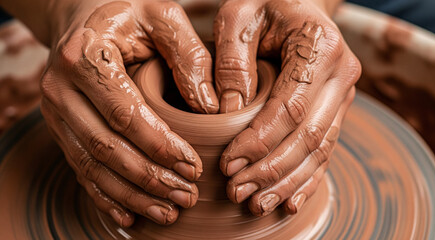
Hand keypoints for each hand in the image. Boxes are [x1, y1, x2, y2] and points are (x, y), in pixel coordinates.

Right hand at [40, 0, 218, 225]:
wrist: (84, 16)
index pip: (125, 113)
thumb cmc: (128, 15)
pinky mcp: (60, 128)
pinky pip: (80, 169)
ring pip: (92, 166)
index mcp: (86, 56)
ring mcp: (55, 112)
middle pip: (105, 147)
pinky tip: (130, 214)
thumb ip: (189, 56)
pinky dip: (106, 195)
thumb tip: (210, 108)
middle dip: (148, 178)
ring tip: (167, 212)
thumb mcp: (163, 17)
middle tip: (185, 196)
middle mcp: (61, 88)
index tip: (192, 166)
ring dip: (131, 194)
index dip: (160, 146)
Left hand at [216, 0, 360, 215]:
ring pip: (318, 151)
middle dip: (271, 171)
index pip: (289, 108)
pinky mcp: (335, 110)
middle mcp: (340, 75)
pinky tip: (288, 201)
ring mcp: (341, 95)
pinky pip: (325, 150)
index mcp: (320, 48)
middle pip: (308, 137)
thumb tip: (229, 110)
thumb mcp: (238, 15)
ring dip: (286, 182)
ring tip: (256, 204)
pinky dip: (307, 179)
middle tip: (239, 192)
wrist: (295, 4)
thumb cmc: (263, 5)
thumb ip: (232, 60)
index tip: (229, 165)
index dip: (259, 142)